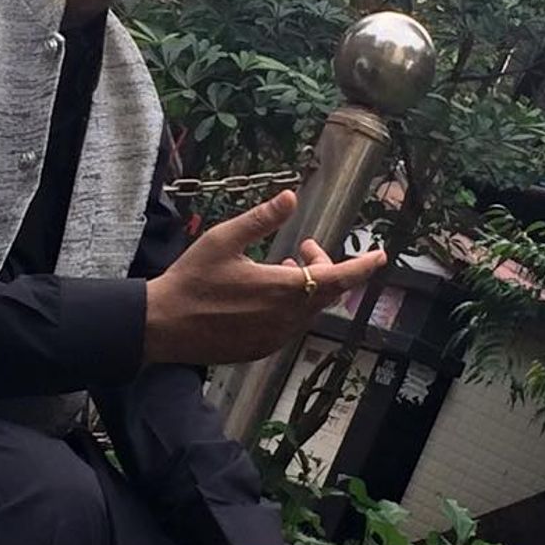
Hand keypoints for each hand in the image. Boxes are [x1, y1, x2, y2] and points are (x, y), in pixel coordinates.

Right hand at [144, 189, 385, 365]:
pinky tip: (267, 292)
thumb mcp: (223, 240)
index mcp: (281, 289)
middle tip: (302, 245)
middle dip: (325, 267)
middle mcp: (285, 318)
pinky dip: (292, 305)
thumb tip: (291, 197)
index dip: (362, 266)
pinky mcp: (263, 348)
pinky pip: (292, 325)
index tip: (380, 255)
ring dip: (307, 286)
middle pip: (326, 292)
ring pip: (310, 310)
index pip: (338, 278)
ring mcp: (275, 337)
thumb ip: (261, 219)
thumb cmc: (191, 279)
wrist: (163, 325)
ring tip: (282, 265)